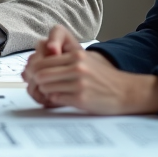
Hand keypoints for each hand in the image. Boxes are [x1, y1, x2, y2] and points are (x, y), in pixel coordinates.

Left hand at [22, 25, 157, 114]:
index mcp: (76, 56)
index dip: (33, 70)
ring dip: (45, 91)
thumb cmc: (104, 78)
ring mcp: (79, 84)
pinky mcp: (81, 99)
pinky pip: (56, 98)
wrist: (126, 92)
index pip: (42, 61)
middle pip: (40, 74)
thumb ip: (64, 62)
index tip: (31, 75)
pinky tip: (61, 99)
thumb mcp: (86, 61)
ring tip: (51, 92)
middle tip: (36, 86)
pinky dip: (54, 100)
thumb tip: (37, 66)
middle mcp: (77, 67)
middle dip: (35, 81)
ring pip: (46, 87)